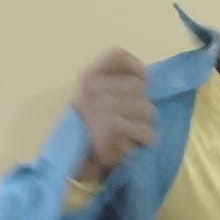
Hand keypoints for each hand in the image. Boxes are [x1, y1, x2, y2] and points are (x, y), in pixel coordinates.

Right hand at [73, 49, 154, 179]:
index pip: (118, 56)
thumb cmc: (88, 132)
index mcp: (88, 77)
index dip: (136, 68)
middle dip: (141, 107)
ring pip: (147, 109)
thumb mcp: (95, 101)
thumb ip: (115, 86)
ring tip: (128, 134)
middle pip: (140, 87)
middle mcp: (94, 87)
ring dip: (144, 126)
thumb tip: (147, 81)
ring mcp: (103, 105)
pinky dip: (144, 140)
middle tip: (127, 122)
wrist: (72, 163)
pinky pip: (146, 131)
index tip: (141, 83)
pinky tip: (130, 144)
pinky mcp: (113, 125)